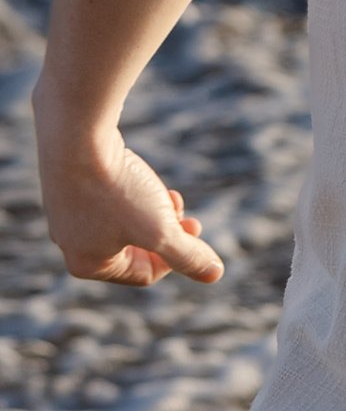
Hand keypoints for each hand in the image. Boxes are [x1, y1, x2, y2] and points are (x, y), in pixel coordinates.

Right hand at [37, 123, 225, 286]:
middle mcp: (70, 243)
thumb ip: (187, 255)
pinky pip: (108, 198)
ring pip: (124, 220)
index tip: (193, 226)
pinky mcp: (68, 183)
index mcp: (87, 264)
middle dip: (166, 229)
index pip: (144, 273)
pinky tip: (141, 174)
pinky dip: (132, 190)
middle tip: (184, 212)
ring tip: (168, 192)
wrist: (77, 136)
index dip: (177, 254)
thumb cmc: (118, 191)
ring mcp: (66, 211)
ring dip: (153, 209)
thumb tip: (214, 273)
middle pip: (134, 246)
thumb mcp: (160, 230)